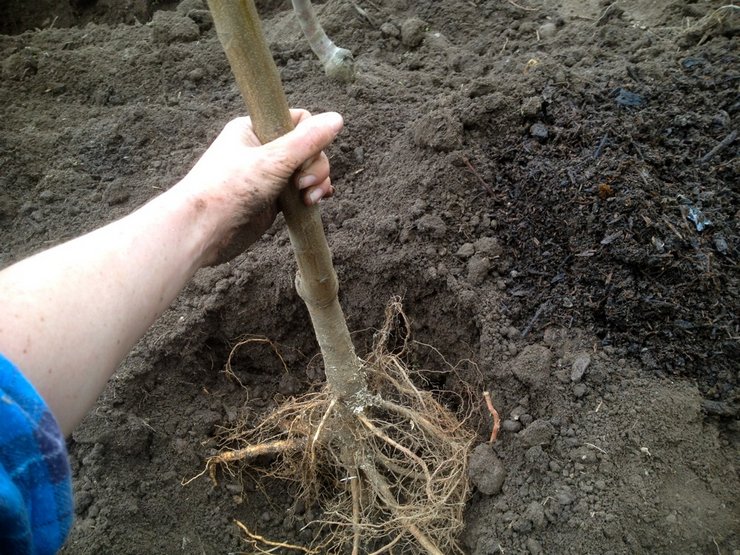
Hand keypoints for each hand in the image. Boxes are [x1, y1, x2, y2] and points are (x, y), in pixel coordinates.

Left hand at [177, 109, 343, 264]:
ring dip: (316, 183)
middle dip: (315, 167)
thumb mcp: (273, 160)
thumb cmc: (229, 189)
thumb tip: (337, 118)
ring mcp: (268, 176)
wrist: (203, 231)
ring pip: (307, 172)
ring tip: (309, 199)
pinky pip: (300, 192)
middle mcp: (262, 150)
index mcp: (255, 129)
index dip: (311, 138)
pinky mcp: (272, 200)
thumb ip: (307, 141)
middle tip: (304, 185)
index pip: (299, 121)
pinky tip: (315, 202)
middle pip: (308, 148)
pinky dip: (311, 196)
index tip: (304, 158)